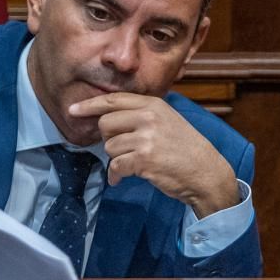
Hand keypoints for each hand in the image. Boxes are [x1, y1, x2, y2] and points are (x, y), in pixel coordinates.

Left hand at [68, 93, 239, 217]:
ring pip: (109, 147)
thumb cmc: (187, 150)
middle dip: (108, 139)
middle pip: (105, 123)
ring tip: (131, 165)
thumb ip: (142, 115)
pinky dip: (115, 176)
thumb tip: (108, 119)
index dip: (89, 105)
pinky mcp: (144, 159)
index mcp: (153, 105)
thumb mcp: (168, 121)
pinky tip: (121, 179)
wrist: (206, 172)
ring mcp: (146, 138)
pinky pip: (115, 166)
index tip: (73, 110)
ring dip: (116, 159)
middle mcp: (149, 117)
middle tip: (122, 149)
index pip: (113, 100)